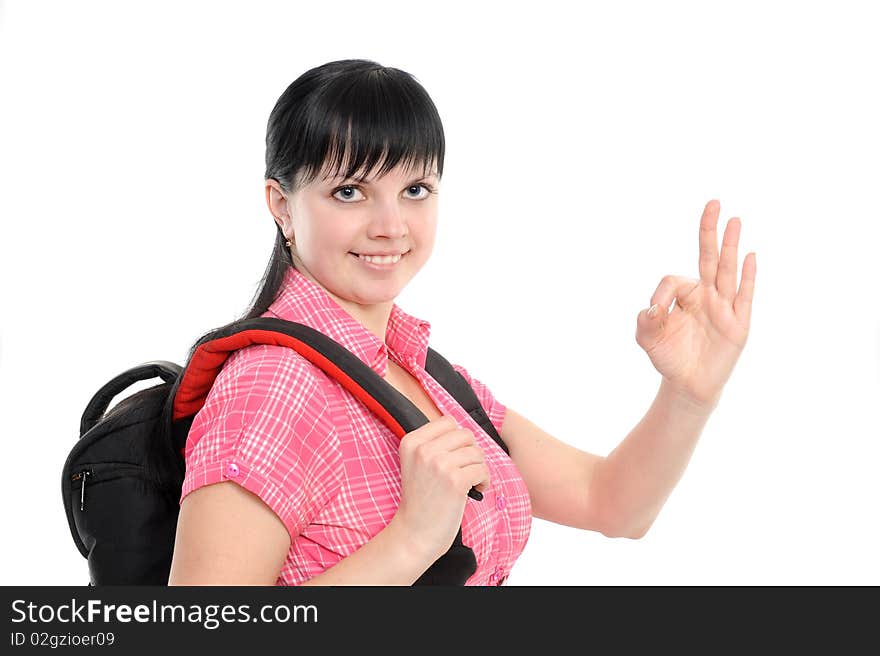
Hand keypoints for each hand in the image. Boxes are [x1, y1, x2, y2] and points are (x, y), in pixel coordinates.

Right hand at [393, 415, 489, 561]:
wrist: (414, 533)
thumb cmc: (421, 499)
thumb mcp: (415, 463)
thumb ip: (433, 444)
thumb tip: (465, 432)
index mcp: (411, 442)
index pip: (447, 422)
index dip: (457, 439)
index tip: (456, 456)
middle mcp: (423, 450)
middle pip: (465, 434)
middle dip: (471, 452)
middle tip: (466, 470)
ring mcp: (439, 464)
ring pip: (477, 452)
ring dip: (479, 467)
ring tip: (470, 481)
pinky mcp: (455, 481)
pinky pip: (483, 470)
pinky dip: (484, 480)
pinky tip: (476, 490)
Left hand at [635, 199, 755, 411]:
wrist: (688, 385)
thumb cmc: (669, 357)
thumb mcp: (648, 338)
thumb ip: (645, 321)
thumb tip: (652, 308)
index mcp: (685, 296)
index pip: (675, 279)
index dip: (662, 293)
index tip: (655, 312)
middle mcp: (707, 296)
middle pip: (708, 257)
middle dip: (709, 231)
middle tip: (713, 202)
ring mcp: (724, 307)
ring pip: (727, 270)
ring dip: (730, 245)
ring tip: (734, 219)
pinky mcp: (738, 323)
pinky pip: (744, 295)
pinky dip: (747, 275)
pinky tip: (750, 256)